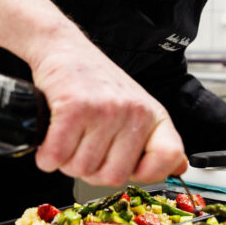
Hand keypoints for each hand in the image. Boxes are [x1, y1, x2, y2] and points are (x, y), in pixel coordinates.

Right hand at [30, 43, 187, 186]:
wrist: (63, 47)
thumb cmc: (95, 81)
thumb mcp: (135, 107)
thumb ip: (155, 142)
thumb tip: (179, 168)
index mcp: (152, 114)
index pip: (168, 157)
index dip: (146, 173)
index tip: (128, 168)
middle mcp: (134, 112)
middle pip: (112, 177)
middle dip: (90, 170)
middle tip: (83, 146)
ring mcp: (106, 110)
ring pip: (80, 168)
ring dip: (65, 160)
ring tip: (67, 135)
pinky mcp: (75, 108)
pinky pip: (57, 156)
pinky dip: (46, 155)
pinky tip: (50, 139)